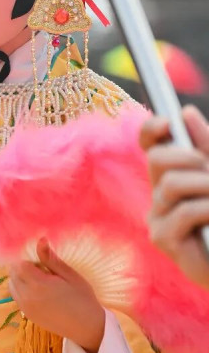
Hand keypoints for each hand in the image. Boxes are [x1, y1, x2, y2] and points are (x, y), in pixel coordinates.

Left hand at [8, 238, 105, 352]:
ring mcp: (25, 308)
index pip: (18, 264)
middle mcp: (27, 297)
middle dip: (22, 265)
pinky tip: (38, 289)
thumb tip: (40, 240)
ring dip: (20, 277)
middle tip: (41, 266)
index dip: (26, 256)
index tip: (37, 255)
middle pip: (13, 273)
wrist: (87, 328)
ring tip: (39, 277)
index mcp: (38, 285)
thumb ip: (51, 259)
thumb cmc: (83, 299)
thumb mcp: (70, 275)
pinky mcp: (27, 315)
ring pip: (12, 284)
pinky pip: (16, 296)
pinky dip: (21, 288)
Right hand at [139, 105, 208, 289]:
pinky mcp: (162, 239)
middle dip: (187, 156)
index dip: (152, 130)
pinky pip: (182, 212)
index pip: (150, 145)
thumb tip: (186, 113)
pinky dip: (206, 209)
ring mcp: (158, 216)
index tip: (167, 123)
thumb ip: (206, 145)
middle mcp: (160, 193)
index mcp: (173, 174)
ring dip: (203, 184)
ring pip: (170, 184)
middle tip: (208, 167)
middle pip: (156, 159)